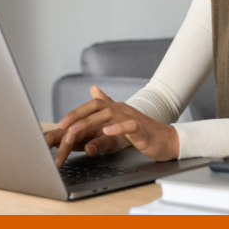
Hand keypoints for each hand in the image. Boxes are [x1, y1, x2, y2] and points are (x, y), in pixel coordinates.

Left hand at [43, 85, 179, 167]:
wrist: (167, 140)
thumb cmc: (142, 131)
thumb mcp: (120, 118)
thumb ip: (107, 103)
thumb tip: (93, 88)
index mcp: (116, 108)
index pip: (93, 105)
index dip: (76, 112)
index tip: (61, 123)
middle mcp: (122, 110)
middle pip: (97, 107)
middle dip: (78, 116)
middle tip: (62, 127)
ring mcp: (133, 119)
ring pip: (109, 115)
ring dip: (90, 122)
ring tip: (75, 130)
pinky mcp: (143, 130)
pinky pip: (130, 126)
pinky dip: (118, 128)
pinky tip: (106, 132)